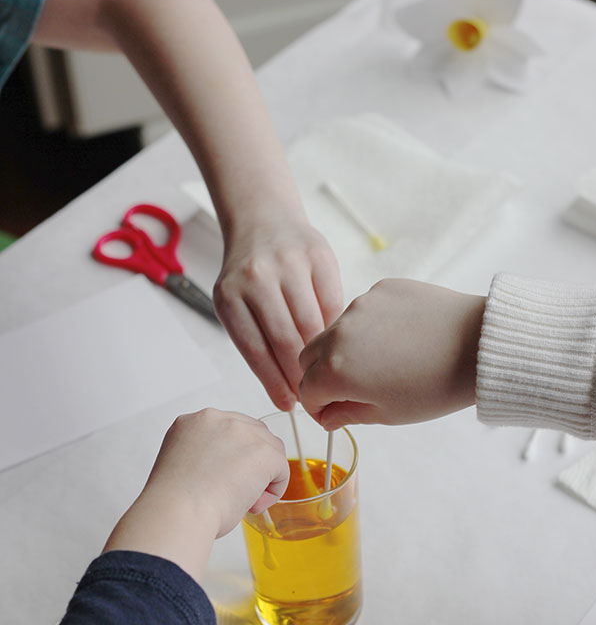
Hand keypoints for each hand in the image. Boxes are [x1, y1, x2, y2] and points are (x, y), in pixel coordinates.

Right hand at [103, 409, 288, 581]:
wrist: (177, 513)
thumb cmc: (175, 502)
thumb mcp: (182, 466)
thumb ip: (205, 457)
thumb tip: (228, 471)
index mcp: (193, 422)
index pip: (228, 431)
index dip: (232, 457)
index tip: (223, 479)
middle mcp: (218, 419)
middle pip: (253, 433)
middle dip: (252, 462)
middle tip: (237, 491)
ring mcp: (242, 432)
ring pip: (270, 450)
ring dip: (263, 475)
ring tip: (244, 500)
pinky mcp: (263, 451)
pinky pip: (281, 469)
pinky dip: (273, 490)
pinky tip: (253, 504)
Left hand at [213, 211, 342, 410]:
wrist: (264, 221)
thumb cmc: (249, 276)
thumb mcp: (236, 304)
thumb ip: (256, 342)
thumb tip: (287, 391)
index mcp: (229, 296)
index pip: (255, 351)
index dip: (274, 383)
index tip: (289, 404)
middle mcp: (257, 277)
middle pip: (285, 340)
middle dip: (301, 375)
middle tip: (312, 395)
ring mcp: (289, 263)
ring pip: (312, 324)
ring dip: (321, 355)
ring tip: (327, 374)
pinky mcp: (318, 255)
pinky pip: (332, 302)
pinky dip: (335, 326)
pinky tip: (336, 340)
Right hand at [299, 279, 485, 428]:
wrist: (479, 346)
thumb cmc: (436, 387)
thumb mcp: (387, 414)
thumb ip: (347, 414)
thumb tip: (328, 415)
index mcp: (336, 370)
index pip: (307, 391)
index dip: (318, 408)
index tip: (334, 414)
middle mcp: (339, 333)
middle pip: (310, 357)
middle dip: (321, 376)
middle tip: (350, 390)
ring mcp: (360, 306)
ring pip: (335, 332)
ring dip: (344, 350)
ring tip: (381, 364)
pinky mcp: (382, 289)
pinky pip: (362, 312)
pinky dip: (368, 328)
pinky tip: (397, 340)